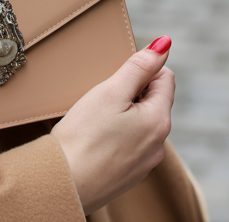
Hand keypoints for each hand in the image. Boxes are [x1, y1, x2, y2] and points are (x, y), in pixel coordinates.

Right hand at [51, 36, 174, 214]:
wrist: (63, 184)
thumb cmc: (83, 136)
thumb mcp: (110, 92)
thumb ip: (139, 67)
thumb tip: (164, 44)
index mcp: (159, 120)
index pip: (165, 78)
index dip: (141, 71)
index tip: (115, 80)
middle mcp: (158, 144)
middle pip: (153, 102)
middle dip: (131, 94)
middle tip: (101, 100)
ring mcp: (145, 163)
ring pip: (141, 124)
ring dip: (124, 116)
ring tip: (95, 121)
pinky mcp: (129, 176)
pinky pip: (130, 145)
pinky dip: (116, 137)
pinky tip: (95, 141)